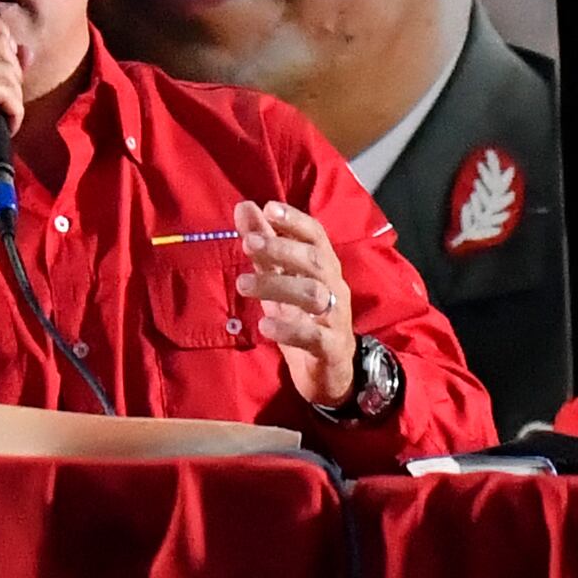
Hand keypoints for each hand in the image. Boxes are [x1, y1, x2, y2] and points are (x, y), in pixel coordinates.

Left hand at [235, 200, 356, 408]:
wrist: (330, 371)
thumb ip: (264, 245)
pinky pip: (313, 336)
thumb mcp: (281, 279)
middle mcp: (334, 287)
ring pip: (313, 294)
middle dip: (282, 248)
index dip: (295, 220)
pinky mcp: (330, 348)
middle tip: (248, 243)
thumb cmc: (303, 318)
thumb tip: (244, 206)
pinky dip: (288, 330)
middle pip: (315, 260)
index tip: (268, 208)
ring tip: (242, 283)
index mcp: (323, 267)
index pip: (316, 235)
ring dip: (277, 285)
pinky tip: (264, 325)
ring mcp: (335, 318)